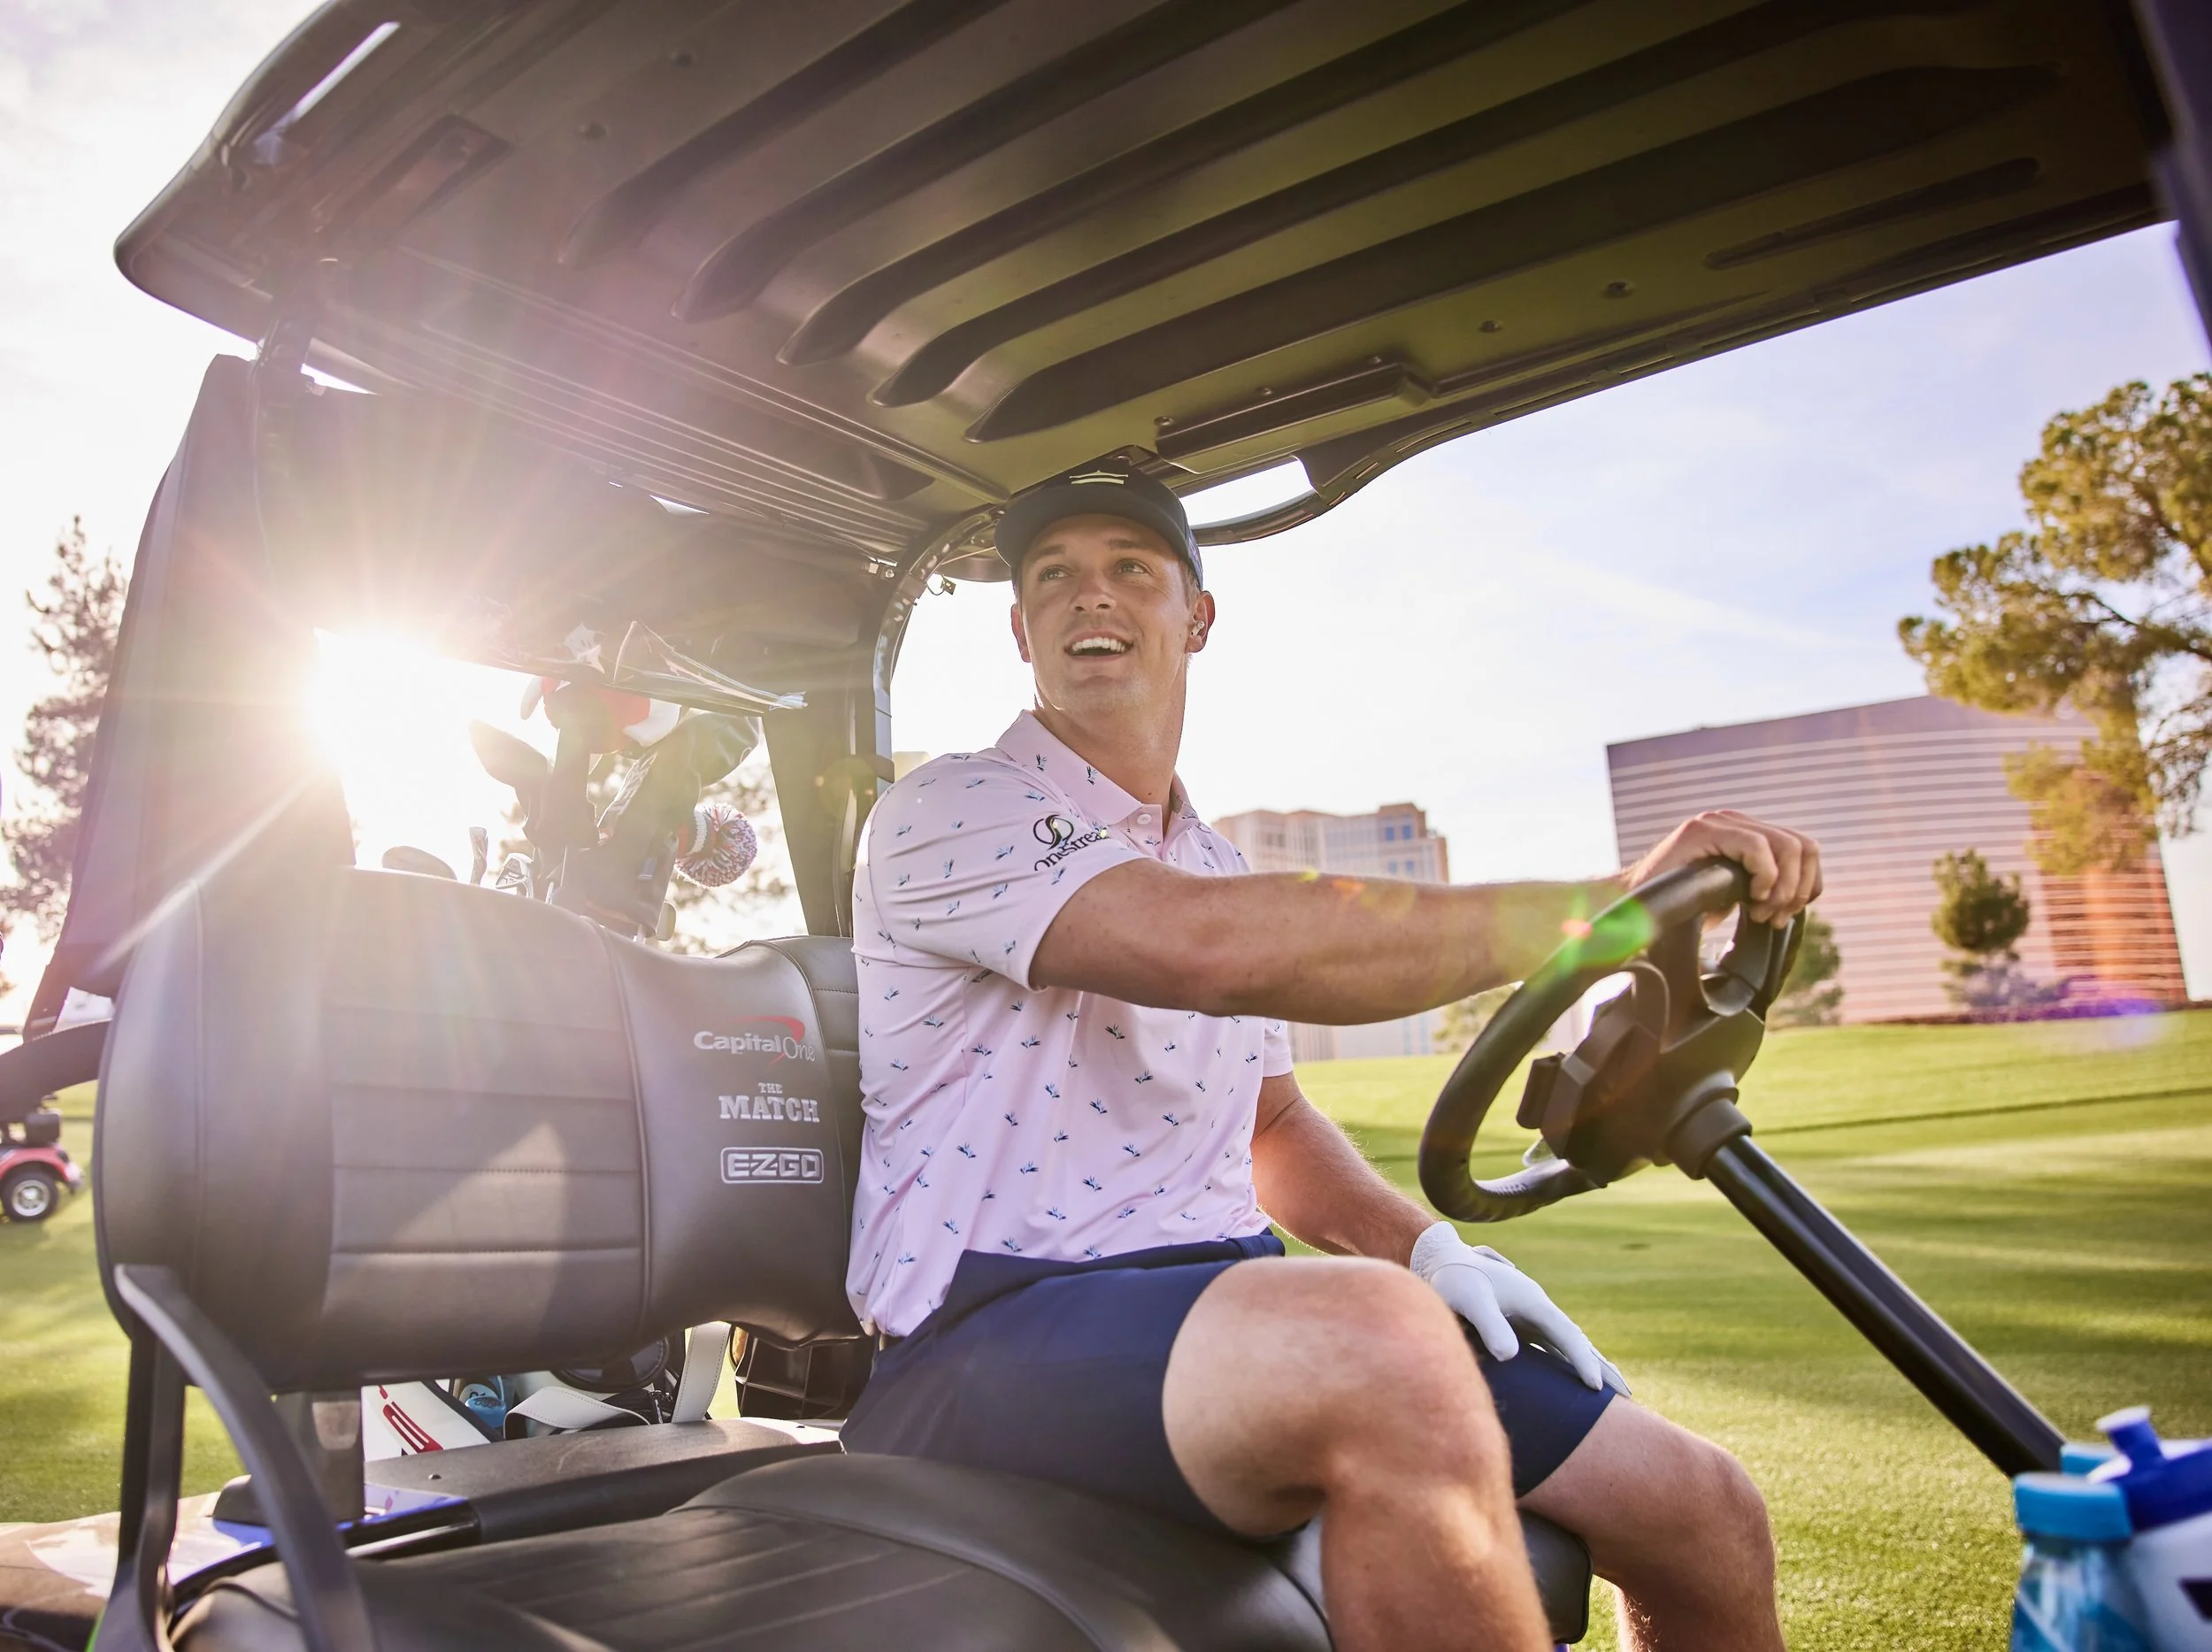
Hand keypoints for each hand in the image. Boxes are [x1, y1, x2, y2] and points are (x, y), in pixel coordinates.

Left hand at [1409, 1221, 1626, 1393]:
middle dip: (1600, 1365)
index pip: (1568, 1336)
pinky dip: (1567, 1360)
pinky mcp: (1518, 1322)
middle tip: (1627, 1394)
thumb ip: (1489, 1325)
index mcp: (1533, 1302)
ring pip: (1567, 1343)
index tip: (1597, 1387)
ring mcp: (1530, 1315)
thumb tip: (1511, 1356)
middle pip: (1577, 1340)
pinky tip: (1570, 1376)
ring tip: (1609, 1389)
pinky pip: (1551, 1345)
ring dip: (1588, 1363)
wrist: (1443, 1259)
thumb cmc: (1455, 1279)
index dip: (1584, 1361)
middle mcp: (1537, 1308)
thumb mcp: (1470, 1301)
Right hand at [1624, 808, 1821, 925]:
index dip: (1807, 885)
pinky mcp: (1704, 829)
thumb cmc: (1676, 904)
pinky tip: (1748, 897)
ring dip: (1784, 886)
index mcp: (1746, 834)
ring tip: (1761, 911)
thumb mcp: (1729, 895)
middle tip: (1774, 917)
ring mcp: (1721, 821)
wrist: (1632, 902)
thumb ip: (1758, 888)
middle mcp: (1737, 822)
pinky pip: (1758, 848)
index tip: (1784, 915)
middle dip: (1799, 888)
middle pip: (1805, 846)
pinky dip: (1764, 877)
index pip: (1804, 848)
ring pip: (1788, 845)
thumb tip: (1793, 902)